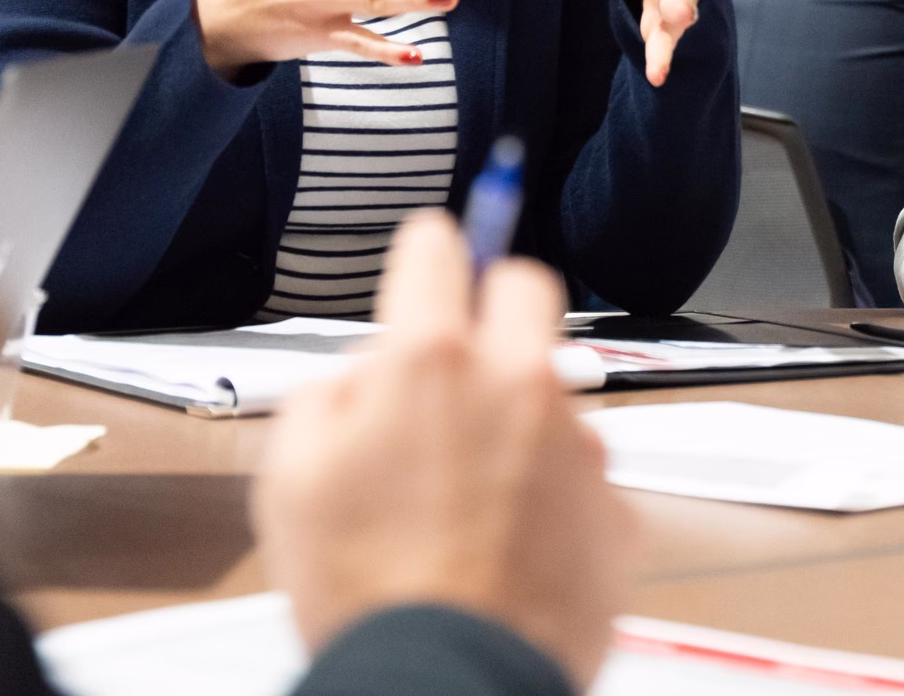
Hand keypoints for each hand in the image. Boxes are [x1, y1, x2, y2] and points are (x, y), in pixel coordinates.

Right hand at [254, 212, 635, 687]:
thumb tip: (362, 374)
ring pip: (556, 388)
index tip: (428, 260)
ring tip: (473, 490)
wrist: (445, 679)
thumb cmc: (367, 594)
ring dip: (523, 413)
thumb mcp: (289, 480)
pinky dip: (555, 491)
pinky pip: (585, 471)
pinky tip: (513, 537)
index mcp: (429, 365)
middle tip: (464, 350)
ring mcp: (574, 442)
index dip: (426, 253)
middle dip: (495, 302)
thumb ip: (326, 397)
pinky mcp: (613, 501)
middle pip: (527, 285)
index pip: (437, 250)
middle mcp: (514, 385)